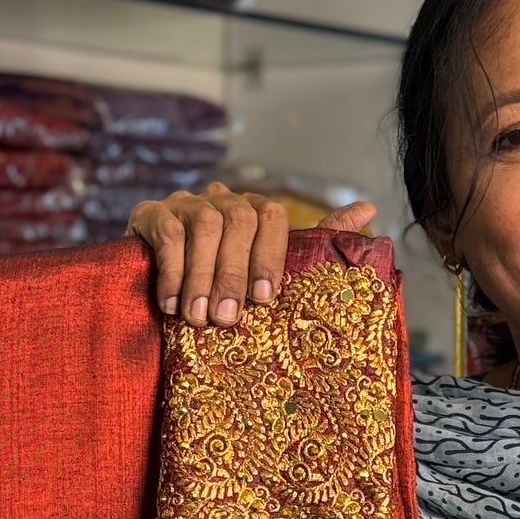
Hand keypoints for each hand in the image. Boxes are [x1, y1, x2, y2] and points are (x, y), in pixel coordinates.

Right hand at [129, 182, 376, 326]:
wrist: (163, 291)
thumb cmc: (226, 286)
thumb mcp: (270, 270)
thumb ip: (317, 239)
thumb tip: (370, 207)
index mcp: (254, 210)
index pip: (271, 215)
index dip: (269, 255)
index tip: (265, 300)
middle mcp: (221, 199)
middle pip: (237, 220)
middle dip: (233, 274)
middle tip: (227, 319)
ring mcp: (185, 203)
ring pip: (203, 226)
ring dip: (202, 277)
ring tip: (198, 318)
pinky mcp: (150, 214)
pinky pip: (167, 233)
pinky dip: (172, 270)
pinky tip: (171, 304)